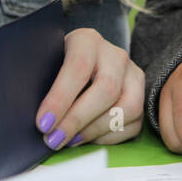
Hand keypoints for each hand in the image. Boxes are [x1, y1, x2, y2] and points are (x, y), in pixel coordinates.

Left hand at [35, 28, 143, 148]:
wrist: (81, 62)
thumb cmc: (58, 65)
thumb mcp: (47, 64)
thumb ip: (42, 84)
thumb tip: (40, 119)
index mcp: (87, 40)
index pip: (77, 68)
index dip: (60, 99)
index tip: (43, 124)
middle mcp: (115, 55)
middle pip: (106, 89)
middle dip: (77, 120)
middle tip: (54, 139)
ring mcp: (132, 75)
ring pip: (127, 108)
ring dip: (95, 131)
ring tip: (70, 140)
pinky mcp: (142, 95)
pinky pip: (133, 124)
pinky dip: (109, 137)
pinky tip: (87, 138)